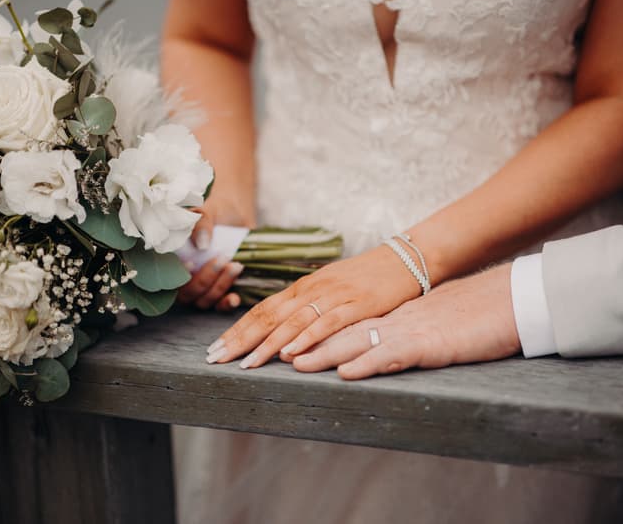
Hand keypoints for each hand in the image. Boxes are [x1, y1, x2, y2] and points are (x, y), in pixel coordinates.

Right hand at [178, 197, 253, 310]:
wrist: (235, 215)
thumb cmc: (213, 214)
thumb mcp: (204, 213)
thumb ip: (201, 224)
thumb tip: (202, 244)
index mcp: (172, 261)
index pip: (167, 278)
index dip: (178, 276)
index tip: (191, 264)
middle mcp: (185, 278)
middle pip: (187, 295)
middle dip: (205, 279)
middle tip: (222, 258)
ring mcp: (203, 288)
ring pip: (204, 301)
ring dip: (219, 287)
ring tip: (235, 265)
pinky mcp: (222, 291)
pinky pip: (220, 306)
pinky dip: (226, 304)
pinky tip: (234, 297)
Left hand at [205, 244, 422, 367]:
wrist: (405, 259)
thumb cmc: (368, 277)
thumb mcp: (331, 288)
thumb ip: (308, 305)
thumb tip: (283, 326)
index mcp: (304, 286)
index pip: (263, 309)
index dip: (238, 329)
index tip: (216, 348)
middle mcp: (313, 289)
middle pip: (269, 316)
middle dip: (240, 339)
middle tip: (216, 359)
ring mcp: (334, 295)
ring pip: (292, 321)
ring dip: (267, 344)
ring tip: (246, 363)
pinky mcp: (357, 304)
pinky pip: (326, 323)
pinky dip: (306, 338)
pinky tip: (291, 352)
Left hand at [291, 264, 520, 378]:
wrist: (509, 299)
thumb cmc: (474, 314)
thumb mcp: (431, 325)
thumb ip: (406, 335)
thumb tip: (384, 347)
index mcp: (391, 317)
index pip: (341, 324)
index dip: (308, 333)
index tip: (279, 342)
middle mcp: (392, 320)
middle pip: (338, 330)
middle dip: (301, 343)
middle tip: (273, 354)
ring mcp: (409, 329)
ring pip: (356, 339)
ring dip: (322, 353)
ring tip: (292, 363)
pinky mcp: (431, 343)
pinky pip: (393, 353)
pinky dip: (368, 363)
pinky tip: (346, 372)